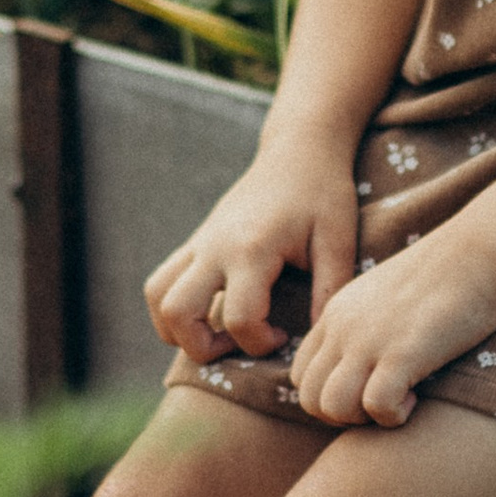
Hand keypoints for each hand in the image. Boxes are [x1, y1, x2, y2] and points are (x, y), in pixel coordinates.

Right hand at [144, 134, 358, 362]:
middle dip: (203, 347)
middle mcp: (214, 246)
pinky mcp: (195, 241)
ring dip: (178, 329)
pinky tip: (210, 312)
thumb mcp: (338, 239)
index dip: (261, 343)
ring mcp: (200, 242)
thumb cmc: (323, 193)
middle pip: (177, 313)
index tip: (284, 335)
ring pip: (157, 297)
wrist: (297, 149)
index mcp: (251, 248)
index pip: (238, 318)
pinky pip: (161, 280)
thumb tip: (318, 339)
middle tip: (240, 343)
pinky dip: (174, 307)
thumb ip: (330, 289)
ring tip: (218, 333)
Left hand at [290, 230, 495, 427]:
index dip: (330, 395)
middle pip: (308, 397)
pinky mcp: (402, 352)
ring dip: (363, 419)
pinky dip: (394, 415)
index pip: (301, 374)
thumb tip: (366, 364)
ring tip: (397, 400)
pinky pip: (376, 406)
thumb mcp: (385, 296)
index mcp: (335, 313)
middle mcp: (343, 327)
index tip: (368, 389)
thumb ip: (364, 325)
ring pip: (331, 406)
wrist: (478, 250)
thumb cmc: (443, 276)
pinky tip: (417, 397)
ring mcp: (369, 339)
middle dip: (342, 416)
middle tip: (381, 402)